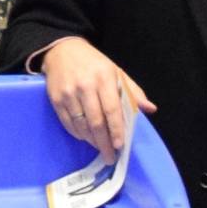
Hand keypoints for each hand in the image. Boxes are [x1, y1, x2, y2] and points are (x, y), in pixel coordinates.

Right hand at [41, 37, 155, 158]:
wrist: (63, 51)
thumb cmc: (94, 64)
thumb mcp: (117, 73)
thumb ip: (133, 92)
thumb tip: (150, 109)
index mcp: (104, 78)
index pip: (112, 109)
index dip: (116, 129)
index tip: (120, 145)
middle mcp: (85, 86)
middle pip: (96, 121)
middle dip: (104, 142)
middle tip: (110, 156)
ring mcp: (68, 93)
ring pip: (81, 125)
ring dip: (91, 140)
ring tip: (100, 147)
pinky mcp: (56, 99)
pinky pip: (68, 123)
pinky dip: (78, 134)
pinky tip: (86, 137)